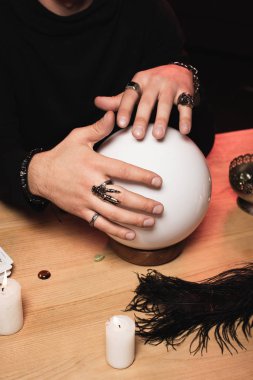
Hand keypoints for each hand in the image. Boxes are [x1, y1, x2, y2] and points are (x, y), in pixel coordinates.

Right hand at [28, 112, 163, 240]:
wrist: (40, 175)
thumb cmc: (61, 154)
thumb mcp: (77, 137)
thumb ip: (98, 128)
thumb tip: (113, 113)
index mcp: (94, 164)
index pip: (123, 171)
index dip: (142, 176)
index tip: (158, 181)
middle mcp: (91, 183)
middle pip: (121, 197)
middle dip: (143, 204)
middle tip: (159, 208)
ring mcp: (86, 200)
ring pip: (113, 214)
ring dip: (133, 220)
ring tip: (151, 223)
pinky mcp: (80, 211)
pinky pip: (100, 224)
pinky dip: (116, 231)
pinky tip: (131, 235)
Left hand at [95, 64, 193, 139]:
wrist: (178, 69)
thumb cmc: (152, 85)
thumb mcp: (135, 89)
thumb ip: (118, 100)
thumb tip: (97, 102)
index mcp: (139, 81)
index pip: (129, 95)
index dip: (124, 109)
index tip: (120, 124)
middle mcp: (154, 82)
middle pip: (146, 101)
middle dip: (141, 118)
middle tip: (137, 135)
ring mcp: (170, 86)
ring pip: (165, 104)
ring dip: (162, 119)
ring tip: (158, 136)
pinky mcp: (185, 92)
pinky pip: (185, 106)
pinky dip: (185, 118)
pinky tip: (184, 131)